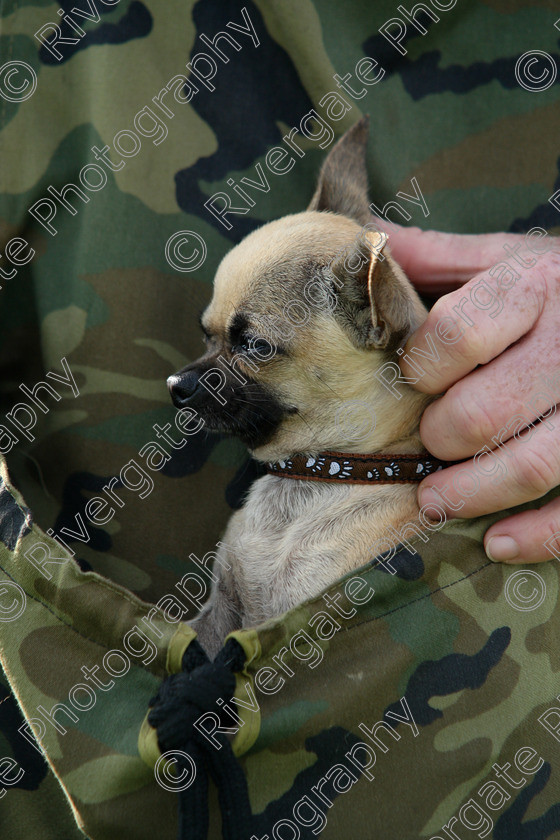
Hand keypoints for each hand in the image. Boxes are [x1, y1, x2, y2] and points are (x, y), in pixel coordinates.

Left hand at [383, 221, 559, 563]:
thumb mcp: (505, 257)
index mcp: (536, 286)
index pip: (457, 334)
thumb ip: (436, 257)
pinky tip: (499, 542)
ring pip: (533, 464)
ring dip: (472, 493)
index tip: (411, 378)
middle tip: (427, 440)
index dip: (419, 367)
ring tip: (433, 501)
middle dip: (440, 436)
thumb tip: (358, 239)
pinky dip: (540, 533)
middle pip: (484, 411)